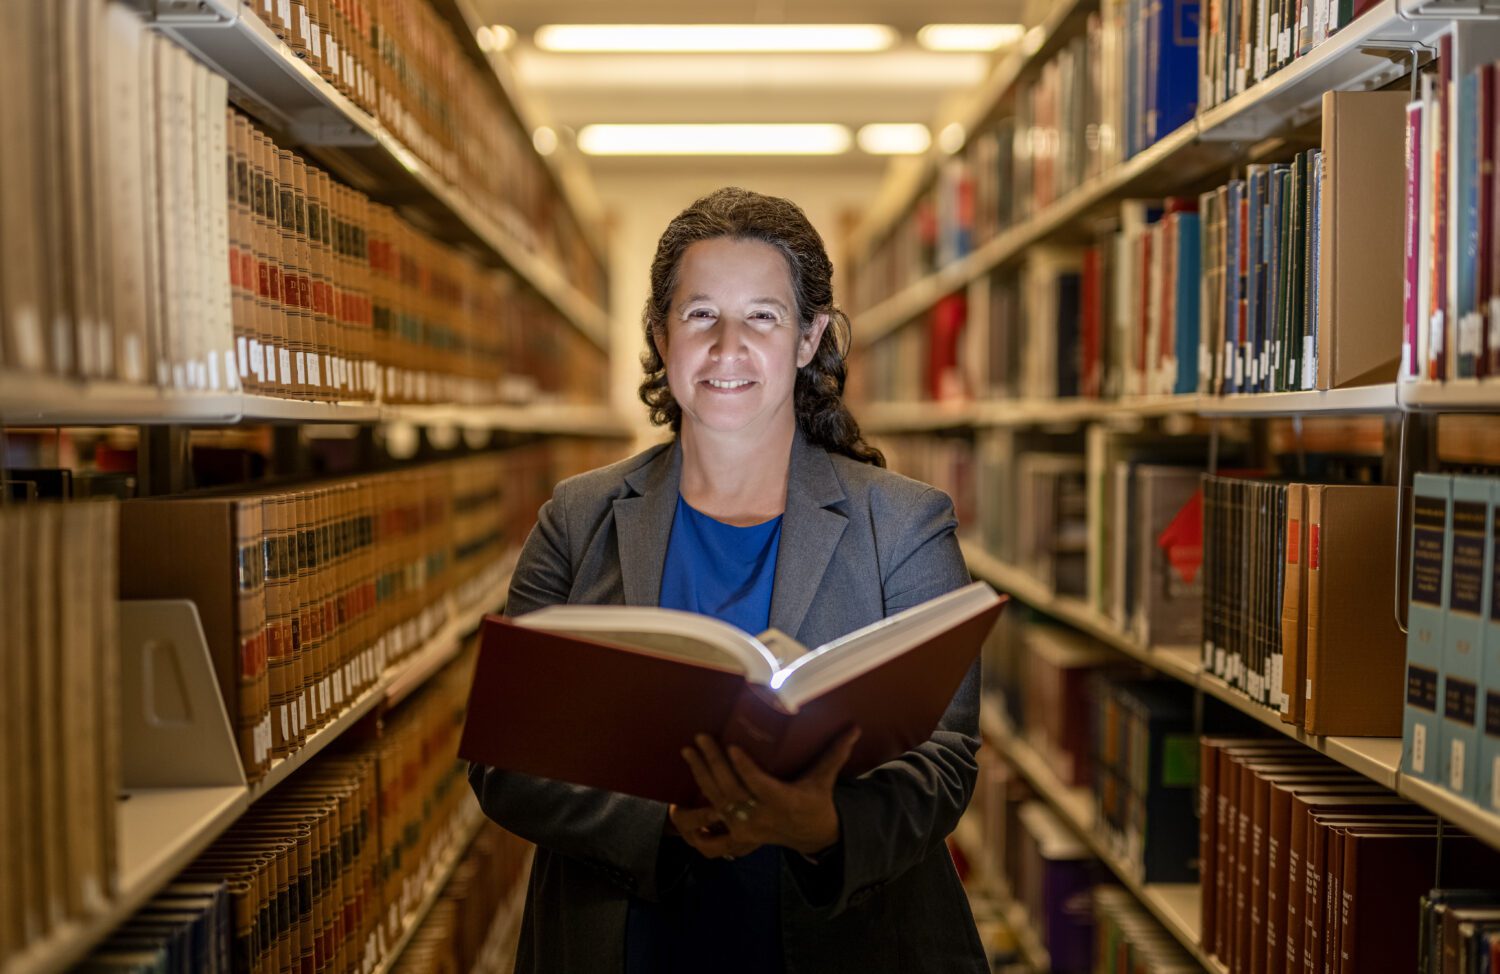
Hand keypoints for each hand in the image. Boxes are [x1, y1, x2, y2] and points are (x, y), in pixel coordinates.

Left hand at [676, 726, 860, 858]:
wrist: (813, 835)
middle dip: (714, 764)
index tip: (731, 746)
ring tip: (689, 752)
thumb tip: (854, 727)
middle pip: (732, 791)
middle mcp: (762, 816)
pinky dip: (694, 827)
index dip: (745, 768)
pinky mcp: (738, 837)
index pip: (760, 784)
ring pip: (718, 804)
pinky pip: (712, 838)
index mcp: (783, 800)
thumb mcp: (825, 777)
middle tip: (700, 738)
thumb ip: (835, 752)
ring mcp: (747, 829)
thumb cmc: (815, 799)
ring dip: (701, 778)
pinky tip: (677, 807)